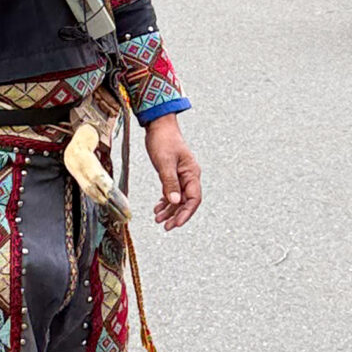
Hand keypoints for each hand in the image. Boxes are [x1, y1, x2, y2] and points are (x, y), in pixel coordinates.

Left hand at [142, 115, 201, 229]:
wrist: (159, 125)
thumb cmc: (163, 140)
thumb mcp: (164, 163)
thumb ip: (169, 183)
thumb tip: (174, 202)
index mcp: (192, 173)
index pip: (193, 199)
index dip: (186, 213)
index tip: (175, 224)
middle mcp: (189, 176)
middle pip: (186, 202)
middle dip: (177, 215)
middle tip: (166, 227)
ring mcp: (182, 175)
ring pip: (178, 198)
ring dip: (170, 210)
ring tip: (158, 219)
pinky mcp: (173, 174)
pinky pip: (172, 192)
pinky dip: (166, 201)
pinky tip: (158, 208)